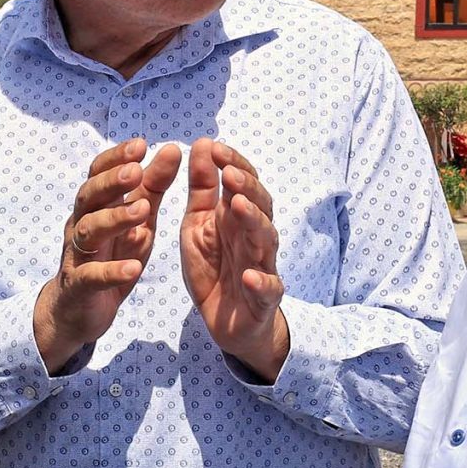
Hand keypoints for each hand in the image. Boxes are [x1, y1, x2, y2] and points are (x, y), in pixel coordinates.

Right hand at [34, 139, 184, 372]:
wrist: (77, 310)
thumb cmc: (110, 256)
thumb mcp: (137, 220)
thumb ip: (153, 187)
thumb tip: (172, 149)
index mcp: (96, 206)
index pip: (99, 173)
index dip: (116, 158)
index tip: (141, 144)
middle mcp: (81, 225)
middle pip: (90, 196)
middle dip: (112, 182)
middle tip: (136, 171)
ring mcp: (77, 256)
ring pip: (89, 231)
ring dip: (114, 219)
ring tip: (142, 211)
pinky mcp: (79, 286)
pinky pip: (92, 276)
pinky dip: (112, 271)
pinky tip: (133, 267)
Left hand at [181, 138, 287, 378]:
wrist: (229, 323)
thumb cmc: (216, 268)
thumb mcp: (199, 225)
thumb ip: (203, 189)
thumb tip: (203, 144)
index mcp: (236, 218)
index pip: (243, 184)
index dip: (232, 164)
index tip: (213, 147)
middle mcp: (254, 237)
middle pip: (260, 206)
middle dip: (247, 188)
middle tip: (230, 173)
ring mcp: (262, 266)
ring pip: (266, 240)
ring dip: (254, 222)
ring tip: (239, 206)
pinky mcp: (263, 299)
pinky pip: (267, 289)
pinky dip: (261, 282)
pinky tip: (249, 275)